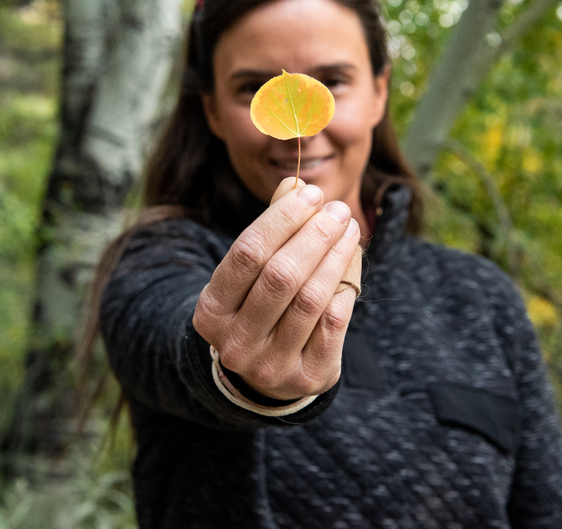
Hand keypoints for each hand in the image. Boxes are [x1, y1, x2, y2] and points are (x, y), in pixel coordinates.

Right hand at [192, 177, 361, 401]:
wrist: (264, 375)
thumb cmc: (258, 306)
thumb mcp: (252, 272)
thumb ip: (272, 229)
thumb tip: (294, 184)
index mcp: (211, 310)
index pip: (248, 252)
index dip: (283, 219)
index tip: (312, 194)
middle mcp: (235, 342)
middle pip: (281, 276)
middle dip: (315, 236)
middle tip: (339, 210)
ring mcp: (270, 365)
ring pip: (311, 298)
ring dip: (336, 255)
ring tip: (350, 229)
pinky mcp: (306, 377)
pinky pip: (334, 322)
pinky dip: (345, 285)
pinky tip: (350, 261)